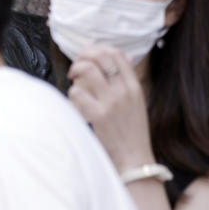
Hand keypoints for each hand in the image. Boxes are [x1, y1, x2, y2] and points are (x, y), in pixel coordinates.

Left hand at [66, 45, 154, 171]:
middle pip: (100, 56)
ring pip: (86, 70)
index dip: (97, 49)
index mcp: (134, 86)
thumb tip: (126, 56)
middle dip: (82, 56)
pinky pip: (77, 93)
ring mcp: (111, 102)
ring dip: (75, 73)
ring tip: (74, 83)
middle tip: (75, 68)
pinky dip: (72, 95)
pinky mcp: (98, 116)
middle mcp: (124, 91)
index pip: (116, 53)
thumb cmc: (132, 131)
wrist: (134, 160)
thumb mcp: (137, 102)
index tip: (86, 56)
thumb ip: (129, 79)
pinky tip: (76, 103)